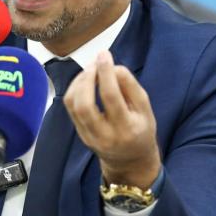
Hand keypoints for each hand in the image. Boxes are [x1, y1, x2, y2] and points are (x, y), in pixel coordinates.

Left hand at [64, 50, 160, 188]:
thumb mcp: (145, 109)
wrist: (129, 160)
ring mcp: (89, 136)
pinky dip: (75, 89)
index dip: (106, 73)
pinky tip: (85, 81)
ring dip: (79, 82)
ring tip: (91, 70)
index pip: (111, 97)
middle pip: (85, 105)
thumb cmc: (141, 130)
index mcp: (126, 129)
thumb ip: (130, 87)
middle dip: (87, 78)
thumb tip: (112, 66)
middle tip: (95, 63)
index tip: (105, 55)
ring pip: (74, 105)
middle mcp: (104, 135)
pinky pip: (70, 108)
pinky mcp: (80, 134)